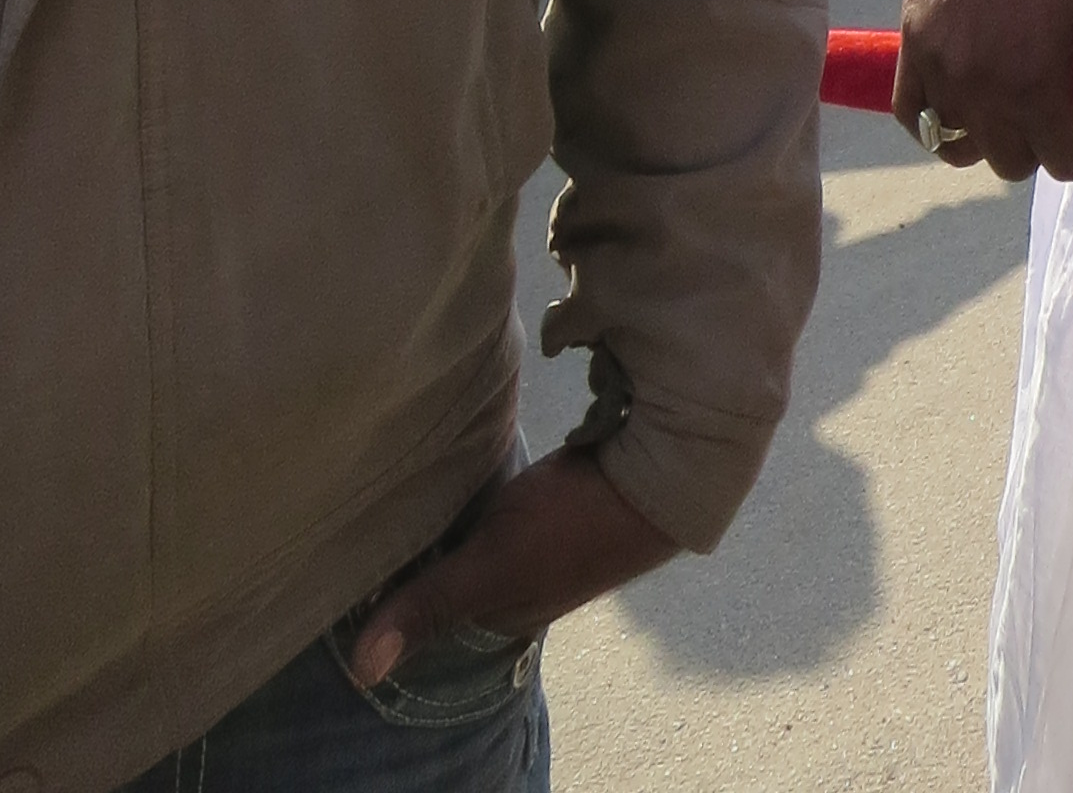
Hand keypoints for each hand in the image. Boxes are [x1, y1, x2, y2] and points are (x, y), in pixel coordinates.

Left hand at [348, 446, 672, 685]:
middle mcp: (526, 583)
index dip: (393, 583)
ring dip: (456, 509)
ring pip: (482, 529)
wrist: (665, 470)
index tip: (350, 546)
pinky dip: (487, 483)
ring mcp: (550, 539)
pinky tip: (469, 457)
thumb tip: (360, 672)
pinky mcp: (568, 495)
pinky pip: (509, 496)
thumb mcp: (492, 566)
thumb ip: (429, 604)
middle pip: (458, 565)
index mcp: (507, 612)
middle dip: (425, 541)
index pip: (433, 606)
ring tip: (410, 471)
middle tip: (375, 496)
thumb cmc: (572, 527)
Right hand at [895, 0, 1072, 180]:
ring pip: (960, 148)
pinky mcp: (911, 45)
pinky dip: (937, 118)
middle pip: (1011, 163)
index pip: (1064, 160)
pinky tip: (963, 96)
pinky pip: (912, 116)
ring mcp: (938, 70)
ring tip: (1007, 94)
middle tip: (1053, 94)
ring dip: (989, 133)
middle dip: (1040, 138)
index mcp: (1035, 83)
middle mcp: (980, 89)